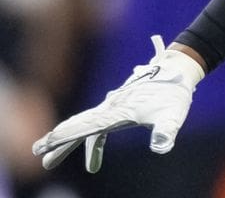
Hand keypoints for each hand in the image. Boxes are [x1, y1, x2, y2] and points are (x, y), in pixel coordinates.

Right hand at [32, 35, 204, 172]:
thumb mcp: (173, 114)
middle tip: (37, 152)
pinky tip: (94, 164)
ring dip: (70, 143)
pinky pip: (100, 130)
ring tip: (50, 160)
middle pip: (78, 126)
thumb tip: (162, 146)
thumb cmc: (174, 92)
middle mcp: (110, 108)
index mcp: (117, 111)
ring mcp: (113, 108)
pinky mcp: (120, 109)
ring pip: (86, 128)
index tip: (44, 145)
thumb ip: (166, 130)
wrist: (177, 69)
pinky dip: (94, 145)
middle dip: (58, 141)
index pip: (85, 127)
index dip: (64, 137)